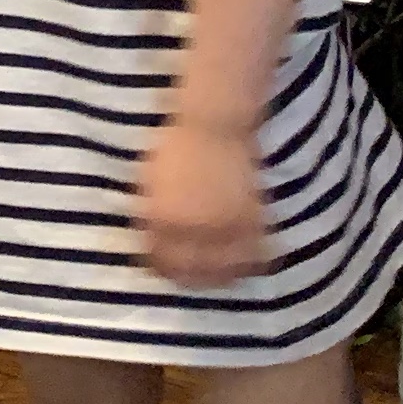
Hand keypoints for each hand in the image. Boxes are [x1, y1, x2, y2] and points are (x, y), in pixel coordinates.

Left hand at [139, 117, 270, 287]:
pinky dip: (249, 262)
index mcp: (161, 218)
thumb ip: (150, 217)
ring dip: (220, 276)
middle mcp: (192, 227)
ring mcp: (224, 225)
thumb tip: (153, 246)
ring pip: (225, 269)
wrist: (213, 124)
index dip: (164, 269)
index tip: (167, 271)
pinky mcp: (252, 218)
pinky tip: (244, 264)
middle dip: (190, 278)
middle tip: (193, 279)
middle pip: (192, 270)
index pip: (161, 260)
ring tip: (219, 277)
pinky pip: (253, 253)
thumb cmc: (175, 148)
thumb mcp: (149, 184)